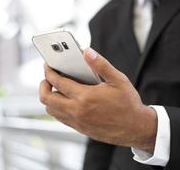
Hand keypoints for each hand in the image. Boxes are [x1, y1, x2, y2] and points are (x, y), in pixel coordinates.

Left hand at [39, 48, 156, 152]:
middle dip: (43, 85)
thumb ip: (101, 64)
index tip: (47, 65)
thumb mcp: (118, 80)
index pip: (58, 82)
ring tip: (55, 88)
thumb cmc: (128, 104)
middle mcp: (77, 111)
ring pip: (51, 110)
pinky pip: (60, 118)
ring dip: (49, 98)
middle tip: (47, 77)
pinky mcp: (80, 128)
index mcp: (85, 97)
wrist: (136, 128)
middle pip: (47, 98)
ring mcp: (77, 121)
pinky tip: (65, 100)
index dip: (49, 72)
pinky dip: (56, 108)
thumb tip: (87, 52)